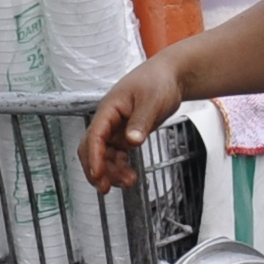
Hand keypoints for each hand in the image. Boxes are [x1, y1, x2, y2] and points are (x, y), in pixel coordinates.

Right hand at [80, 55, 187, 191]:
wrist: (171, 75)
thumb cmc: (158, 80)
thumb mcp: (151, 100)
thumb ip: (141, 121)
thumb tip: (132, 141)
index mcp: (109, 108)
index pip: (95, 135)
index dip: (94, 157)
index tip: (97, 174)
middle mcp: (109, 119)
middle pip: (93, 148)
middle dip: (96, 169)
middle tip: (106, 187)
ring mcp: (117, 127)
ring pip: (105, 154)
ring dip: (111, 170)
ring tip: (128, 182)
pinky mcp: (126, 133)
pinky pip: (117, 154)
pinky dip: (120, 166)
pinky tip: (129, 175)